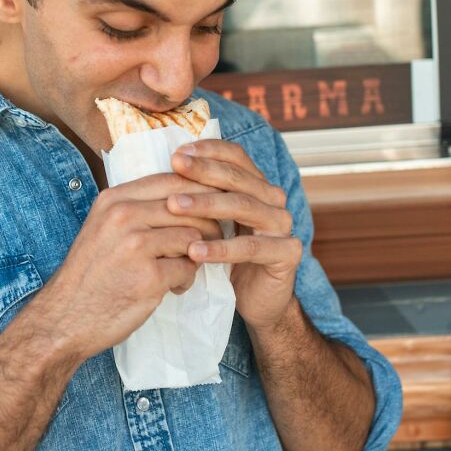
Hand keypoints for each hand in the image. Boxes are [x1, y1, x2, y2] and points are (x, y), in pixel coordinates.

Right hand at [35, 172, 224, 361]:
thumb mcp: (104, 227)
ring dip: (194, 256)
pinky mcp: (149, 276)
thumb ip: (137, 208)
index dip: (200, 190)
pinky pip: (188, 268)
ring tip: (179, 270)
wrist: (65, 317)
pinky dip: (186, 280)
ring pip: (193, 237)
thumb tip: (188, 195)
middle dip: (206, 226)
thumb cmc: (90, 274)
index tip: (212, 205)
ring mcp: (135, 245)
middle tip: (203, 245)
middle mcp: (123, 215)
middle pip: (189, 207)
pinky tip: (172, 288)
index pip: (172, 179)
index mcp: (114, 199)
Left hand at [167, 141, 301, 331]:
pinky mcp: (287, 253)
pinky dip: (221, 248)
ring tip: (173, 206)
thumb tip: (163, 166)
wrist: (257, 300)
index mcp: (257, 185)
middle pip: (237, 178)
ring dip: (206, 204)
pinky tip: (194, 250)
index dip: (208, 150)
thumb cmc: (227, 256)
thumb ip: (199, 195)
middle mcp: (273, 199)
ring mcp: (282, 225)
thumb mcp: (212, 221)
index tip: (177, 153)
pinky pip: (250, 247)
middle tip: (174, 166)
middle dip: (203, 170)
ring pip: (243, 207)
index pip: (235, 156)